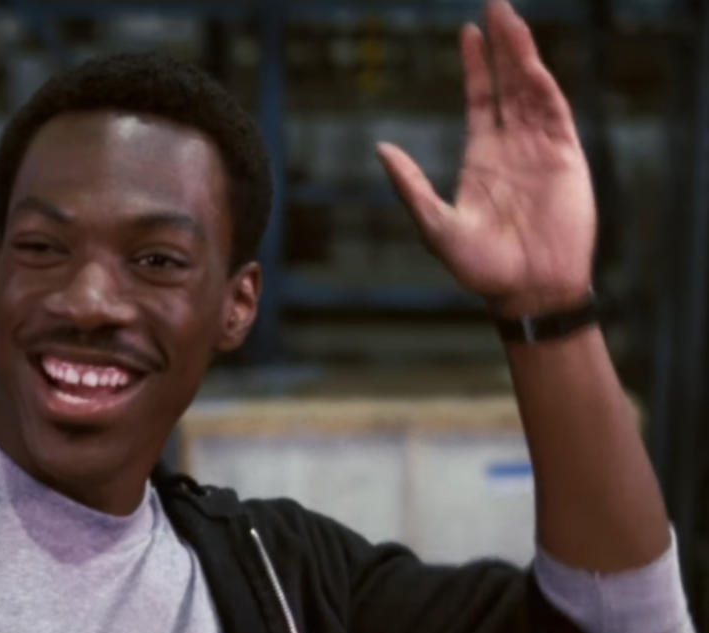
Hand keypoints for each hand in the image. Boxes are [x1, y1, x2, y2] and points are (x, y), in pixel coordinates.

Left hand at [376, 0, 595, 316]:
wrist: (527, 290)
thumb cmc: (480, 267)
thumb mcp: (435, 225)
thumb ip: (409, 185)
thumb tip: (381, 148)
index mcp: (482, 157)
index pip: (480, 99)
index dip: (476, 66)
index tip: (468, 31)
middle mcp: (512, 147)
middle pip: (507, 84)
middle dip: (501, 46)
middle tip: (494, 6)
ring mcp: (541, 150)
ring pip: (531, 89)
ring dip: (522, 55)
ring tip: (509, 18)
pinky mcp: (566, 158)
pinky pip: (554, 112)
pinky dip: (543, 83)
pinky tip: (530, 60)